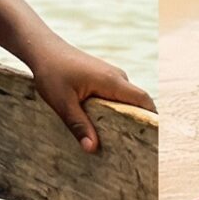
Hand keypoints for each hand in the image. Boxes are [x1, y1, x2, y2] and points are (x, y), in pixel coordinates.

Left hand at [29, 42, 153, 153]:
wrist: (44, 50)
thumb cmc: (52, 73)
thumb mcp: (63, 103)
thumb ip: (79, 125)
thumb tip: (92, 149)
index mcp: (111, 81)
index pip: (143, 100)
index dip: (152, 118)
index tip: (154, 139)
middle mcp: (117, 77)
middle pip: (137, 102)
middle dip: (138, 123)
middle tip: (135, 149)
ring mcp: (111, 76)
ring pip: (126, 100)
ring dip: (125, 117)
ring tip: (119, 142)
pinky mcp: (103, 78)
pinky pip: (117, 96)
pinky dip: (115, 110)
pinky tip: (104, 126)